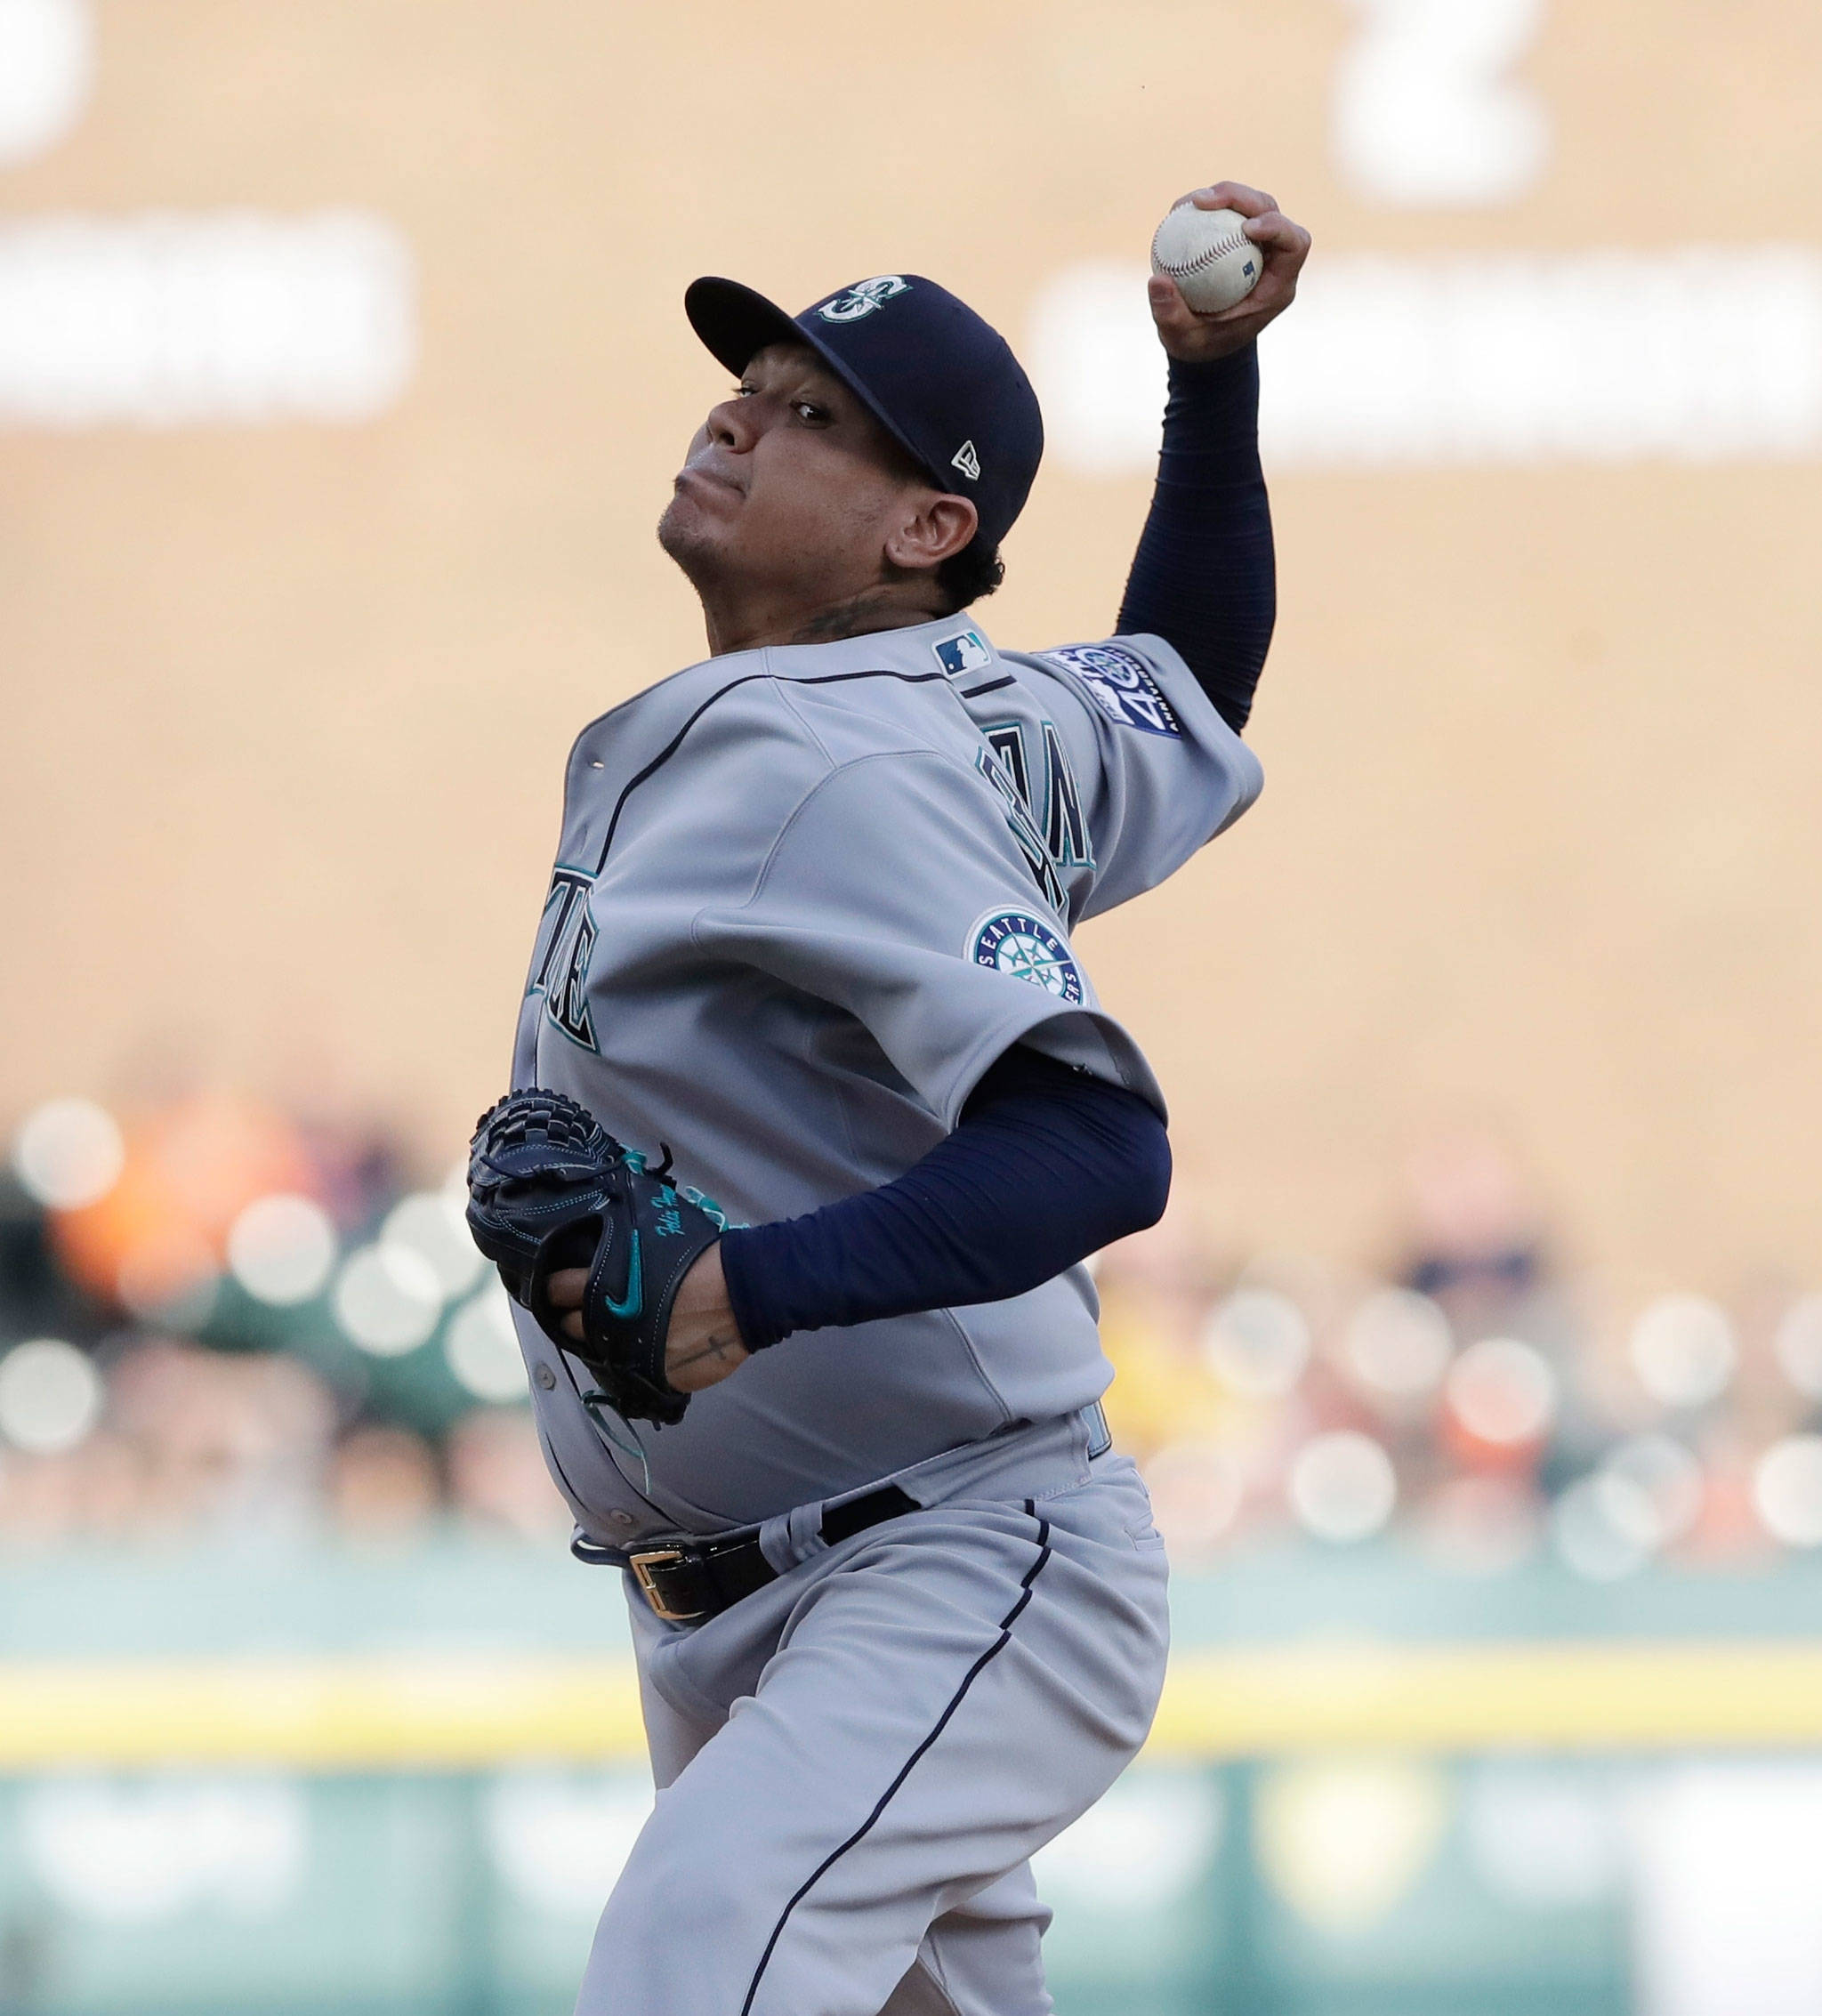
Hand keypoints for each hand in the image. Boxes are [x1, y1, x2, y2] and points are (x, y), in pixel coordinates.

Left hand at [547, 1244, 749, 1394]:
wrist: (741, 1295)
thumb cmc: (699, 1259)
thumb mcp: (650, 1238)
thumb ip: (621, 1250)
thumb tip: (609, 1244)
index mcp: (603, 1286)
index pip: (556, 1289)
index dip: (555, 1287)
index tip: (559, 1285)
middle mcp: (607, 1325)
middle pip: (570, 1326)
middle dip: (573, 1316)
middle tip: (586, 1309)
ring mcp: (628, 1356)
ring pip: (596, 1355)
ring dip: (600, 1343)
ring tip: (614, 1331)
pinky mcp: (652, 1378)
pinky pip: (633, 1373)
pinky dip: (635, 1362)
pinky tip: (645, 1349)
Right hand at [1147, 182, 1311, 364]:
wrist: (1203, 345)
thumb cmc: (1200, 346)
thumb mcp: (1183, 339)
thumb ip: (1171, 314)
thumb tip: (1156, 280)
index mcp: (1277, 287)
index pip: (1295, 245)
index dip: (1278, 226)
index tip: (1246, 228)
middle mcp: (1273, 261)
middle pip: (1272, 211)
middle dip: (1243, 198)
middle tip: (1204, 200)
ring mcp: (1258, 247)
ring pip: (1253, 205)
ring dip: (1225, 195)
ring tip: (1190, 202)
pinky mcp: (1239, 239)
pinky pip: (1229, 213)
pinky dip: (1208, 207)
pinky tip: (1181, 209)